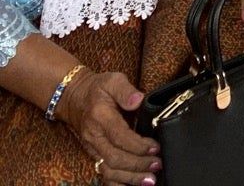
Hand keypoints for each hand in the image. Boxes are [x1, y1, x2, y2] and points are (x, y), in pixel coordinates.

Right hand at [56, 68, 159, 185]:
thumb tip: (138, 99)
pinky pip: (103, 173)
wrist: (75, 98)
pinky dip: (116, 183)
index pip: (119, 137)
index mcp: (100, 118)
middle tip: (157, 165)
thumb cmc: (98, 88)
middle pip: (115, 158)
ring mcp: (93, 149)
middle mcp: (94, 137)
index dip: (138, 145)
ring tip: (149, 181)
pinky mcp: (94, 154)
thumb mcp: (113, 80)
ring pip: (109, 170)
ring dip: (130, 178)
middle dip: (138, 165)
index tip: (156, 148)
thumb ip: (126, 90)